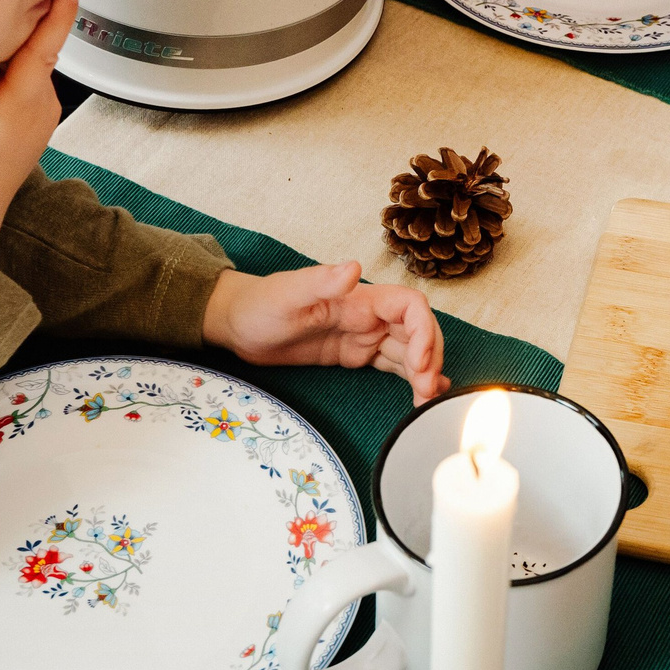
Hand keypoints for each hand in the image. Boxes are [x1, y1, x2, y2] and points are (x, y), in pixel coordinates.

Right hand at [0, 0, 79, 261]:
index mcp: (23, 103)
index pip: (45, 45)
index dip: (59, 9)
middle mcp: (41, 105)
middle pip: (38, 44)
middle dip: (31, 8)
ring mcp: (40, 111)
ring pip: (29, 57)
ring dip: (16, 32)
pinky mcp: (30, 115)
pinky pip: (23, 73)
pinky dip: (9, 54)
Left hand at [203, 261, 448, 404]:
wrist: (240, 325)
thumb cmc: (260, 305)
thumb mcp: (287, 294)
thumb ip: (321, 282)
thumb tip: (354, 268)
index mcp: (360, 298)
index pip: (410, 306)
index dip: (424, 331)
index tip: (419, 362)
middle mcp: (369, 315)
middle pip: (418, 331)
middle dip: (430, 359)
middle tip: (426, 392)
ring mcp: (364, 336)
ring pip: (409, 352)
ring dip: (424, 373)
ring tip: (428, 402)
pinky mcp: (355, 355)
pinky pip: (392, 365)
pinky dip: (410, 378)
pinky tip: (420, 395)